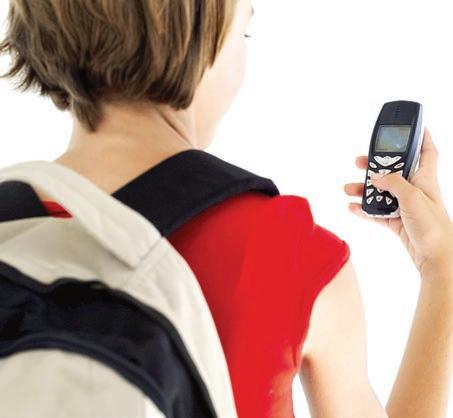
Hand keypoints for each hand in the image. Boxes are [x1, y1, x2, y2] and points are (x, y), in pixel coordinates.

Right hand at [344, 128, 452, 279]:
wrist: (436, 257)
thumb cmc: (434, 227)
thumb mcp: (413, 198)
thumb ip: (394, 183)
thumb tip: (377, 176)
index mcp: (425, 179)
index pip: (426, 152)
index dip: (421, 137)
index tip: (412, 127)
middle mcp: (415, 190)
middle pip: (394, 171)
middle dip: (376, 165)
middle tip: (360, 161)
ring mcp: (405, 206)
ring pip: (381, 192)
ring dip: (364, 189)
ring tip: (348, 188)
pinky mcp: (397, 221)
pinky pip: (376, 212)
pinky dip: (364, 209)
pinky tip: (352, 207)